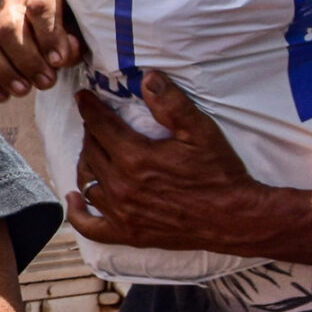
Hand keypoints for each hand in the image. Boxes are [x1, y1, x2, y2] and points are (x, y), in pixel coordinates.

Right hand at [0, 0, 82, 100]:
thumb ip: (72, 42)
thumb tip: (64, 55)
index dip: (48, 35)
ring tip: (23, 90)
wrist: (27, 11)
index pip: (39, 8)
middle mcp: (11, 7)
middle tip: (45, 81)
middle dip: (27, 60)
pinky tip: (2, 96)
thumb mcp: (75, 27)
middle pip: (7, 28)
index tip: (58, 61)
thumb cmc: (58, 25)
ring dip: (3, 71)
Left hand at [68, 71, 308, 255]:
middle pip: (91, 151)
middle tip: (98, 123)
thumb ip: (172, 104)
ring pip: (87, 181)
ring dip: (87, 163)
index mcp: (135, 158)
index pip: (100, 125)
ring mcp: (121, 213)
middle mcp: (121, 186)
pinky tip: (75, 197)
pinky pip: (89, 225)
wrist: (236, 219)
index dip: (90, 107)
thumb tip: (148, 78)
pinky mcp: (128, 233)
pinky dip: (77, 212)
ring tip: (93, 151)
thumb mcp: (201, 131)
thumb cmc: (220, 174)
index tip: (83, 97)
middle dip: (92, 132)